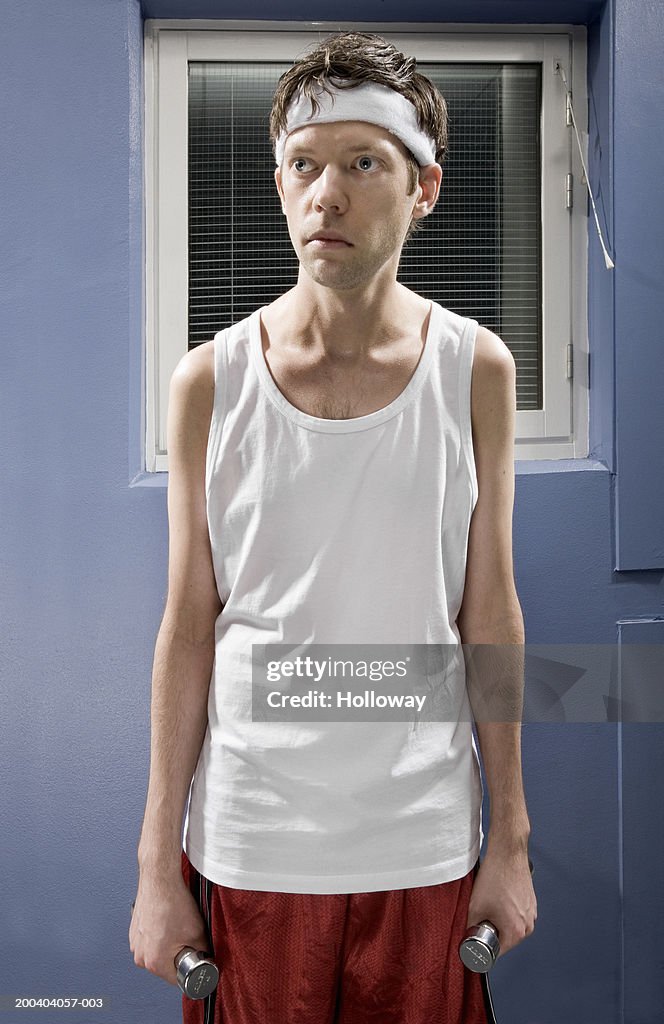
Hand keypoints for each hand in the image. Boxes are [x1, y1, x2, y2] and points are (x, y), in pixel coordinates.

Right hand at [129, 872, 211, 986]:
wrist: (160, 879)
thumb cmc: (173, 902)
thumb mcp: (198, 932)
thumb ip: (204, 952)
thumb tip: (207, 958)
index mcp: (154, 961)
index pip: (176, 979)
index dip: (190, 971)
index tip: (195, 962)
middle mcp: (140, 955)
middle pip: (166, 966)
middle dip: (179, 956)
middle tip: (188, 939)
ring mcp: (135, 943)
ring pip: (158, 953)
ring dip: (169, 946)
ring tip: (177, 927)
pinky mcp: (134, 931)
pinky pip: (150, 941)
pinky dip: (160, 935)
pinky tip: (168, 921)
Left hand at [466, 845, 536, 957]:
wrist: (507, 853)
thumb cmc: (496, 877)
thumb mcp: (475, 906)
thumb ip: (470, 926)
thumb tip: (467, 935)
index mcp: (517, 931)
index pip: (498, 952)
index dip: (484, 948)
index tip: (476, 941)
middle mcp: (528, 924)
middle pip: (506, 939)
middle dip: (492, 933)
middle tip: (480, 920)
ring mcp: (531, 912)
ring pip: (511, 926)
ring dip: (499, 921)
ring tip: (489, 906)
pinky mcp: (530, 902)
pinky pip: (517, 914)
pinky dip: (506, 911)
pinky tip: (497, 899)